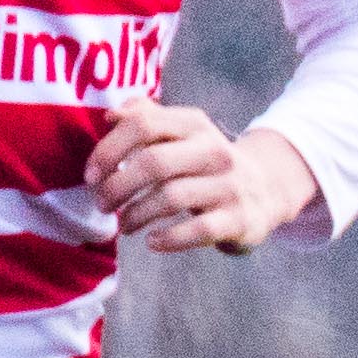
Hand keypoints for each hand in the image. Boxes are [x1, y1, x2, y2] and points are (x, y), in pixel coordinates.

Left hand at [88, 101, 323, 256]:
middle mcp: (215, 150)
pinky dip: (169, 239)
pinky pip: (199, 230)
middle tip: (102, 204)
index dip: (109, 149)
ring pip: (172, 198)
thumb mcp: (182, 132)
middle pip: (155, 162)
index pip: (143, 124)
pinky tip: (152, 242)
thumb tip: (110, 115)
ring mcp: (230, 185)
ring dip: (137, 214)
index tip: (90, 175)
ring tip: (124, 226)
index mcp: (195, 124)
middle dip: (118, 186)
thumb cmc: (205, 162)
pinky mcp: (240, 219)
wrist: (268, 188)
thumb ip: (147, 118)